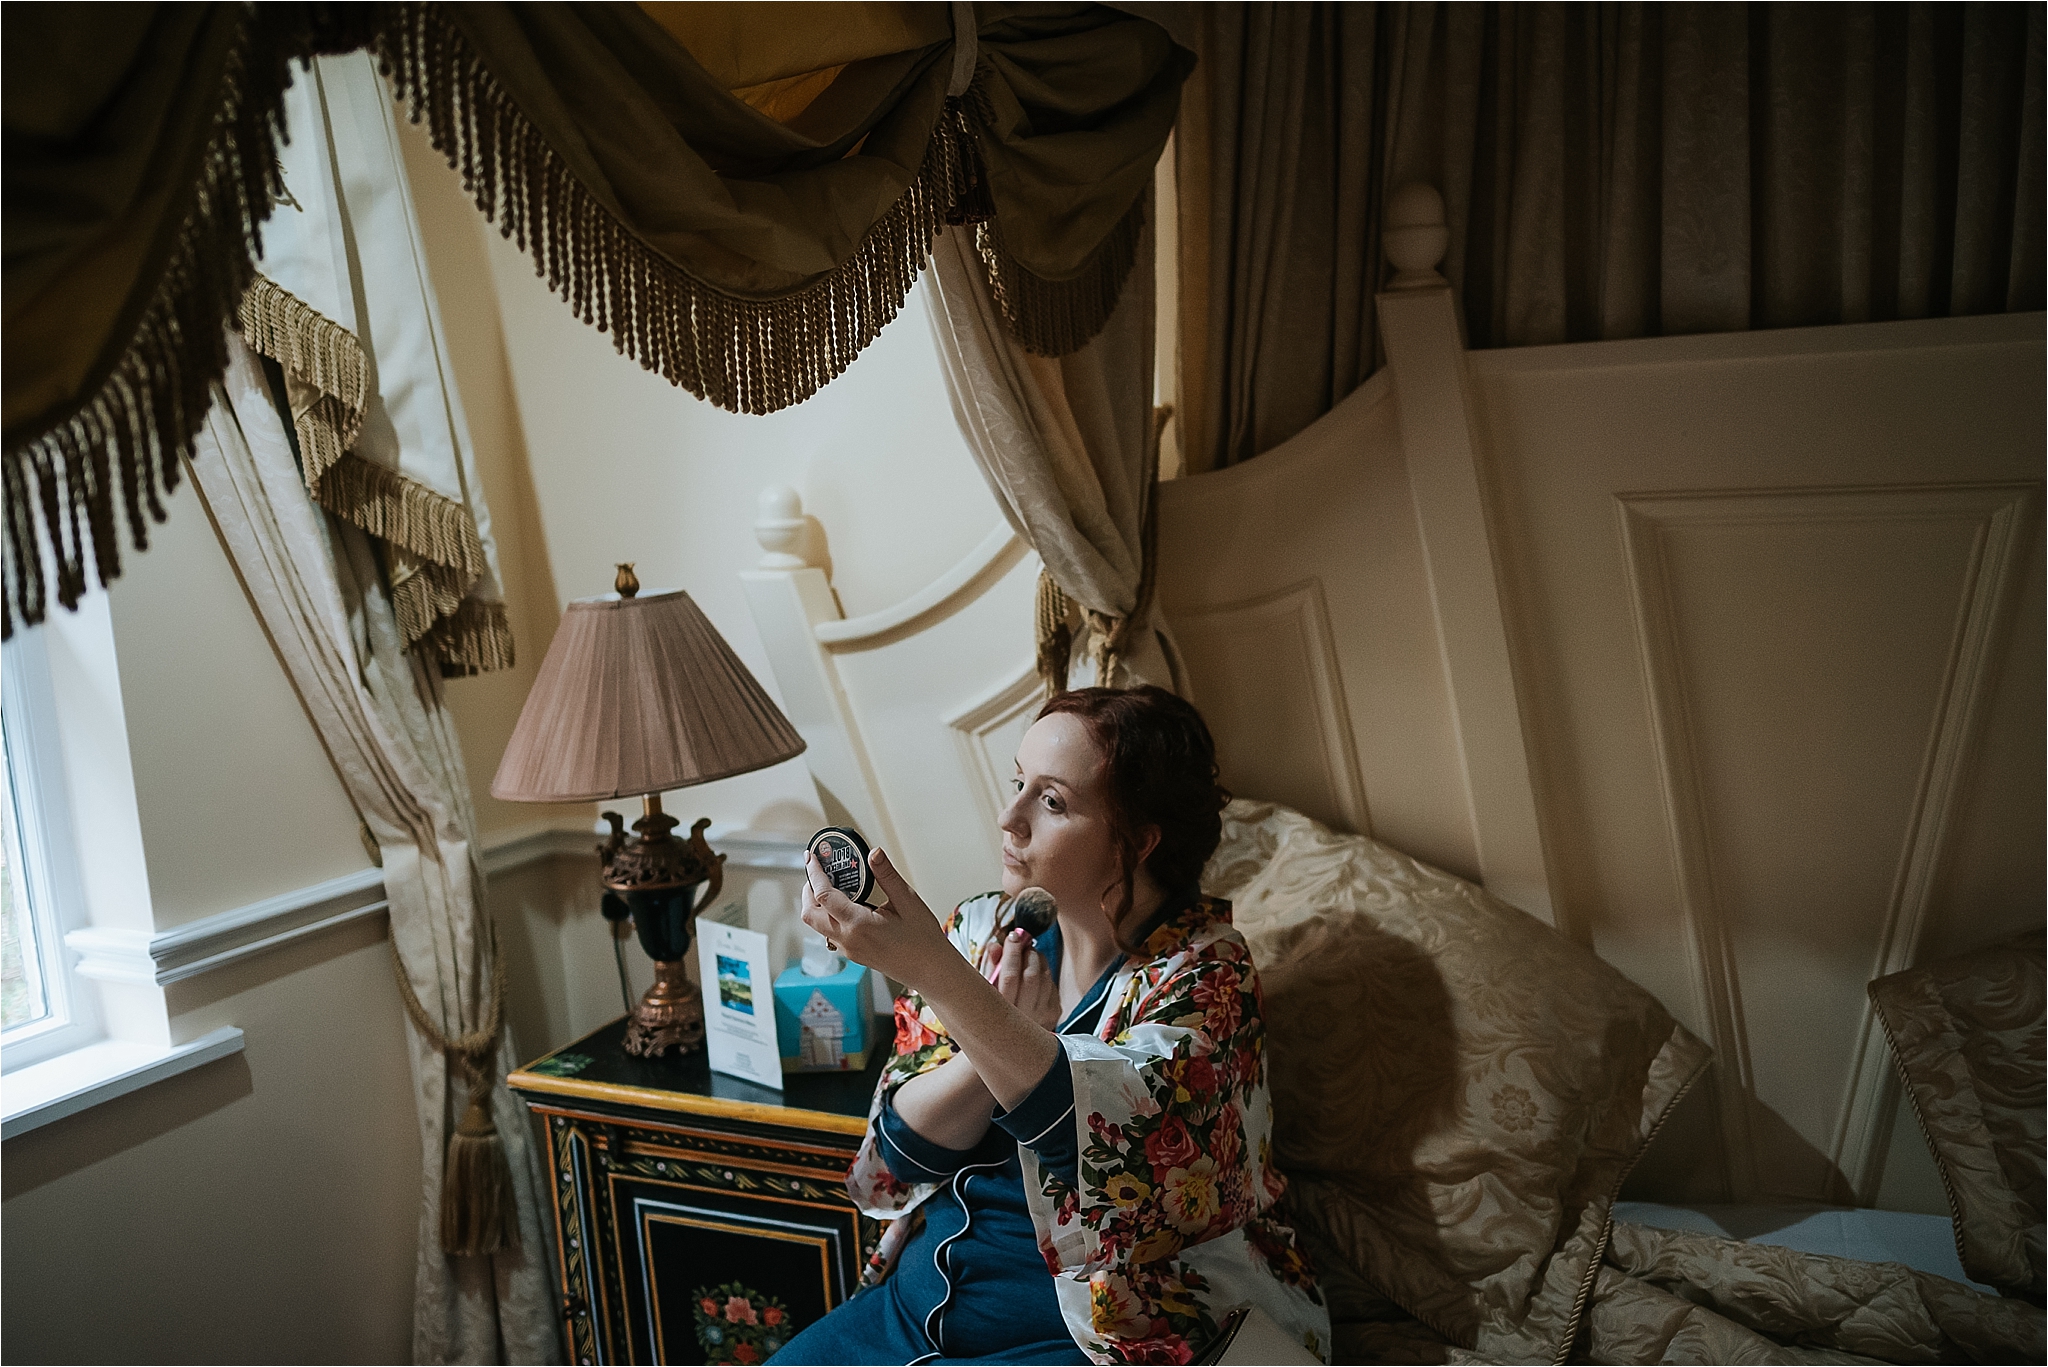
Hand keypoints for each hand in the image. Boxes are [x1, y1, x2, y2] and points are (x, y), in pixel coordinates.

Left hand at [801, 845, 950, 988]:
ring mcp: (849, 950)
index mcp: (858, 924)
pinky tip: (844, 906)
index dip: (814, 873)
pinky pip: (830, 934)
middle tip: (816, 871)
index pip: (823, 895)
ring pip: (817, 926)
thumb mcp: (908, 902)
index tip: (812, 857)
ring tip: (828, 885)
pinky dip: (828, 916)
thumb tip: (874, 853)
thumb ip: (887, 876)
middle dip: (808, 890)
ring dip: (816, 905)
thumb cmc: (923, 941)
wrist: (930, 971)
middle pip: (810, 914)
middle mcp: (848, 940)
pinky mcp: (854, 954)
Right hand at [985, 929, 1061, 1029]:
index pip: (1010, 976)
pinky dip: (1044, 972)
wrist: (1010, 1040)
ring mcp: (1042, 1016)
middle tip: (1022, 944)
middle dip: (1028, 953)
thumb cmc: (993, 1009)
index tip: (1012, 936)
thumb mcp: (985, 989)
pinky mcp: (1053, 1013)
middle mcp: (1024, 1016)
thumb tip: (995, 945)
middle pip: (1032, 975)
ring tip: (1028, 955)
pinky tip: (1034, 973)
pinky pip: (1052, 984)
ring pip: (1045, 977)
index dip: (1012, 952)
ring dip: (1037, 959)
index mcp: (1002, 1012)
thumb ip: (989, 967)